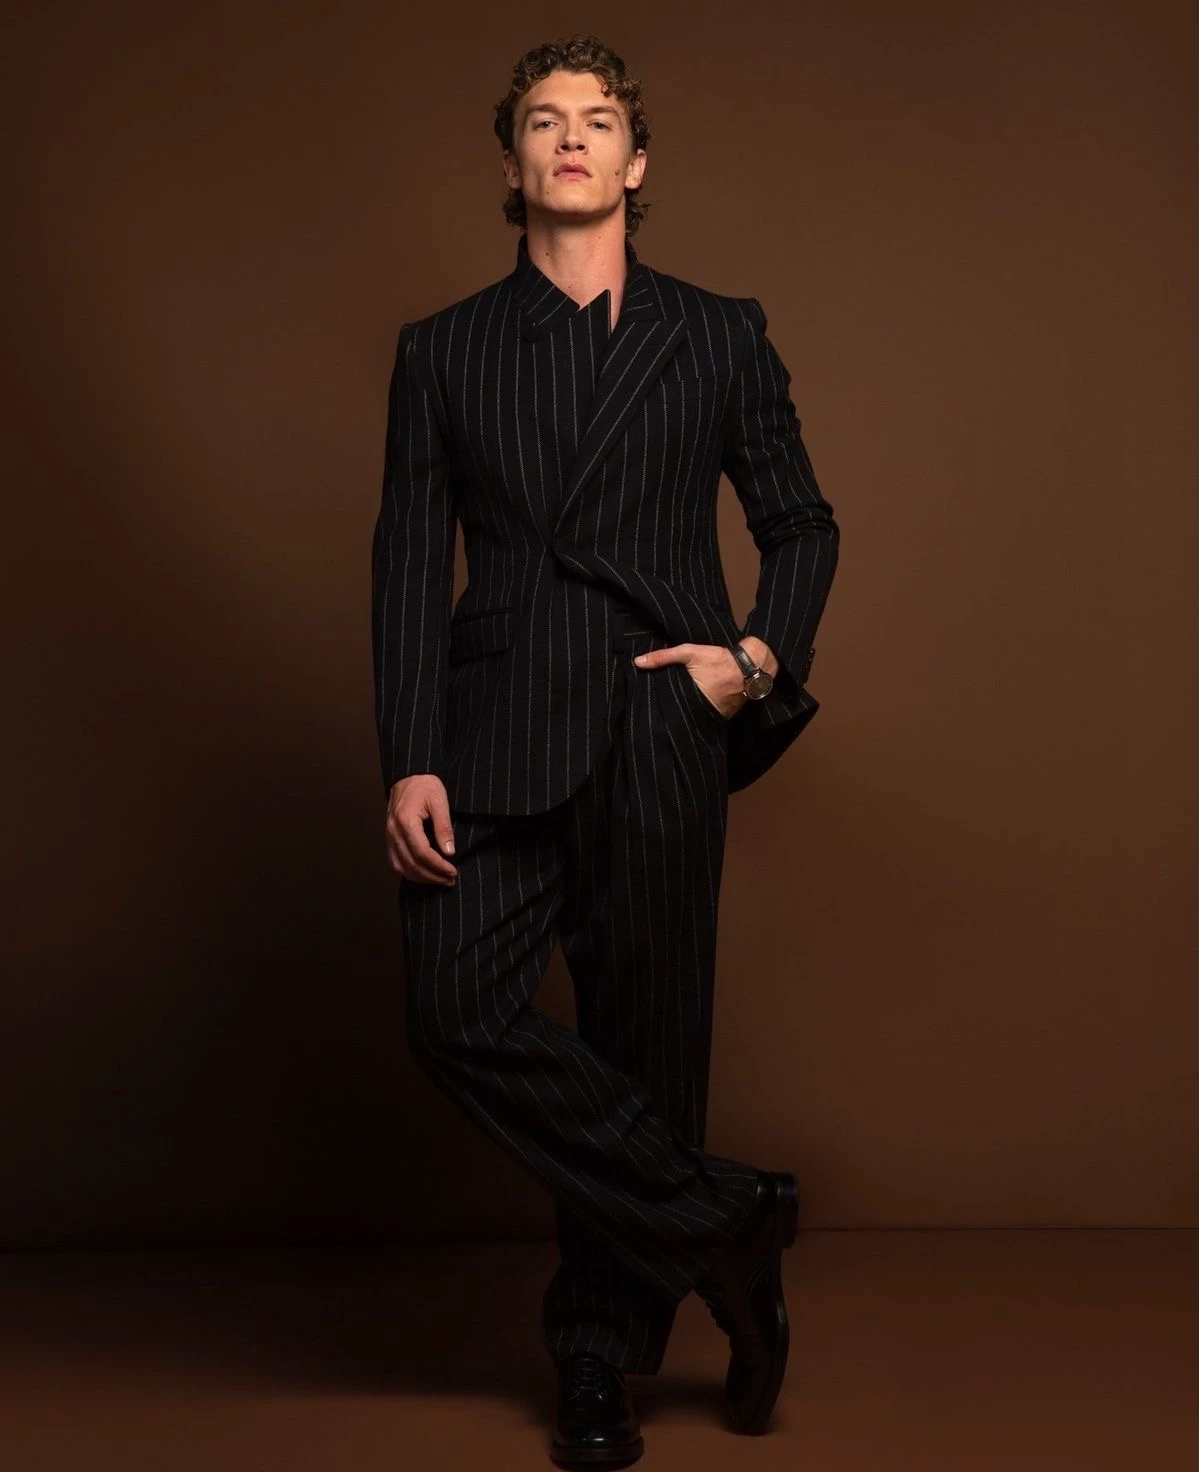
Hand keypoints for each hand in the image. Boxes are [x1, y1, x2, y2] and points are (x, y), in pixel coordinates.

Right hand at [386, 774, 457, 884]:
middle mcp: (393, 831)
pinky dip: (409, 872)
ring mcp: (389, 836)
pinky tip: (424, 874)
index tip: (453, 871)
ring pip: (401, 867)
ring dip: (421, 878)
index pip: (422, 853)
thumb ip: (444, 827)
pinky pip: (395, 862)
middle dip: (432, 876)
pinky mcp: (389, 838)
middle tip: (450, 880)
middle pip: (411, 864)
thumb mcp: (439, 801)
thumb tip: (449, 852)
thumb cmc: (425, 786)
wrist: (408, 776)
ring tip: (440, 880)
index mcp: (406, 821)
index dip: (438, 866)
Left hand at [632, 641, 747, 718]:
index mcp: (688, 698)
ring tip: (673, 705)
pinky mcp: (722, 717)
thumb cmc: (719, 659)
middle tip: (656, 705)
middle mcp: (698, 711)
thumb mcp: (689, 653)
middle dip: (669, 709)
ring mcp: (711, 716)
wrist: (752, 667)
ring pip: (690, 715)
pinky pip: (705, 714)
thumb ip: (663, 657)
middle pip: (677, 713)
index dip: (657, 705)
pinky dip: (699, 710)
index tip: (647, 703)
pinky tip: (694, 704)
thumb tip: (637, 662)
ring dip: (684, 711)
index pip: (665, 707)